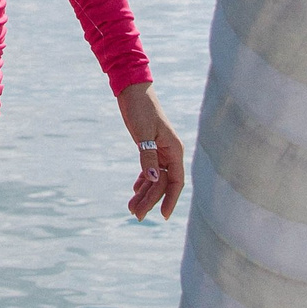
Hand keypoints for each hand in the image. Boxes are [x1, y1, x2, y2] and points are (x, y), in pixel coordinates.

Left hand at [117, 82, 184, 220]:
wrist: (132, 91)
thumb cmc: (141, 109)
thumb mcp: (143, 133)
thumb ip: (148, 156)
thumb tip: (152, 180)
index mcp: (174, 150)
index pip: (176, 181)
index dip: (171, 199)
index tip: (163, 216)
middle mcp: (170, 153)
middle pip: (162, 183)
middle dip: (150, 200)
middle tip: (136, 215)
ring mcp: (161, 151)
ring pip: (155, 179)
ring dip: (144, 194)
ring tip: (131, 208)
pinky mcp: (150, 148)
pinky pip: (150, 170)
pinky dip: (143, 181)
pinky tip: (135, 191)